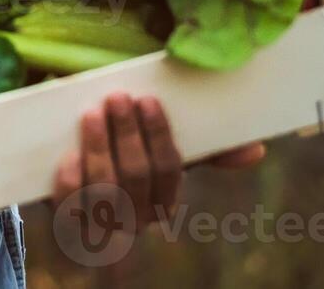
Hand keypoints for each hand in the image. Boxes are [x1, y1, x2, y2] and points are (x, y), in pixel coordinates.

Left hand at [50, 92, 264, 260]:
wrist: (71, 191)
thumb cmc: (125, 162)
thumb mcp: (160, 156)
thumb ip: (204, 150)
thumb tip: (257, 150)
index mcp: (162, 202)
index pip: (169, 169)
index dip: (158, 135)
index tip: (149, 100)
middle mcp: (135, 219)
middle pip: (136, 176)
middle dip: (127, 134)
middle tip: (118, 97)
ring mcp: (101, 225)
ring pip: (105, 189)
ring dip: (99, 148)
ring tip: (92, 113)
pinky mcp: (67, 225)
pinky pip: (70, 206)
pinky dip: (71, 180)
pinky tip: (69, 153)